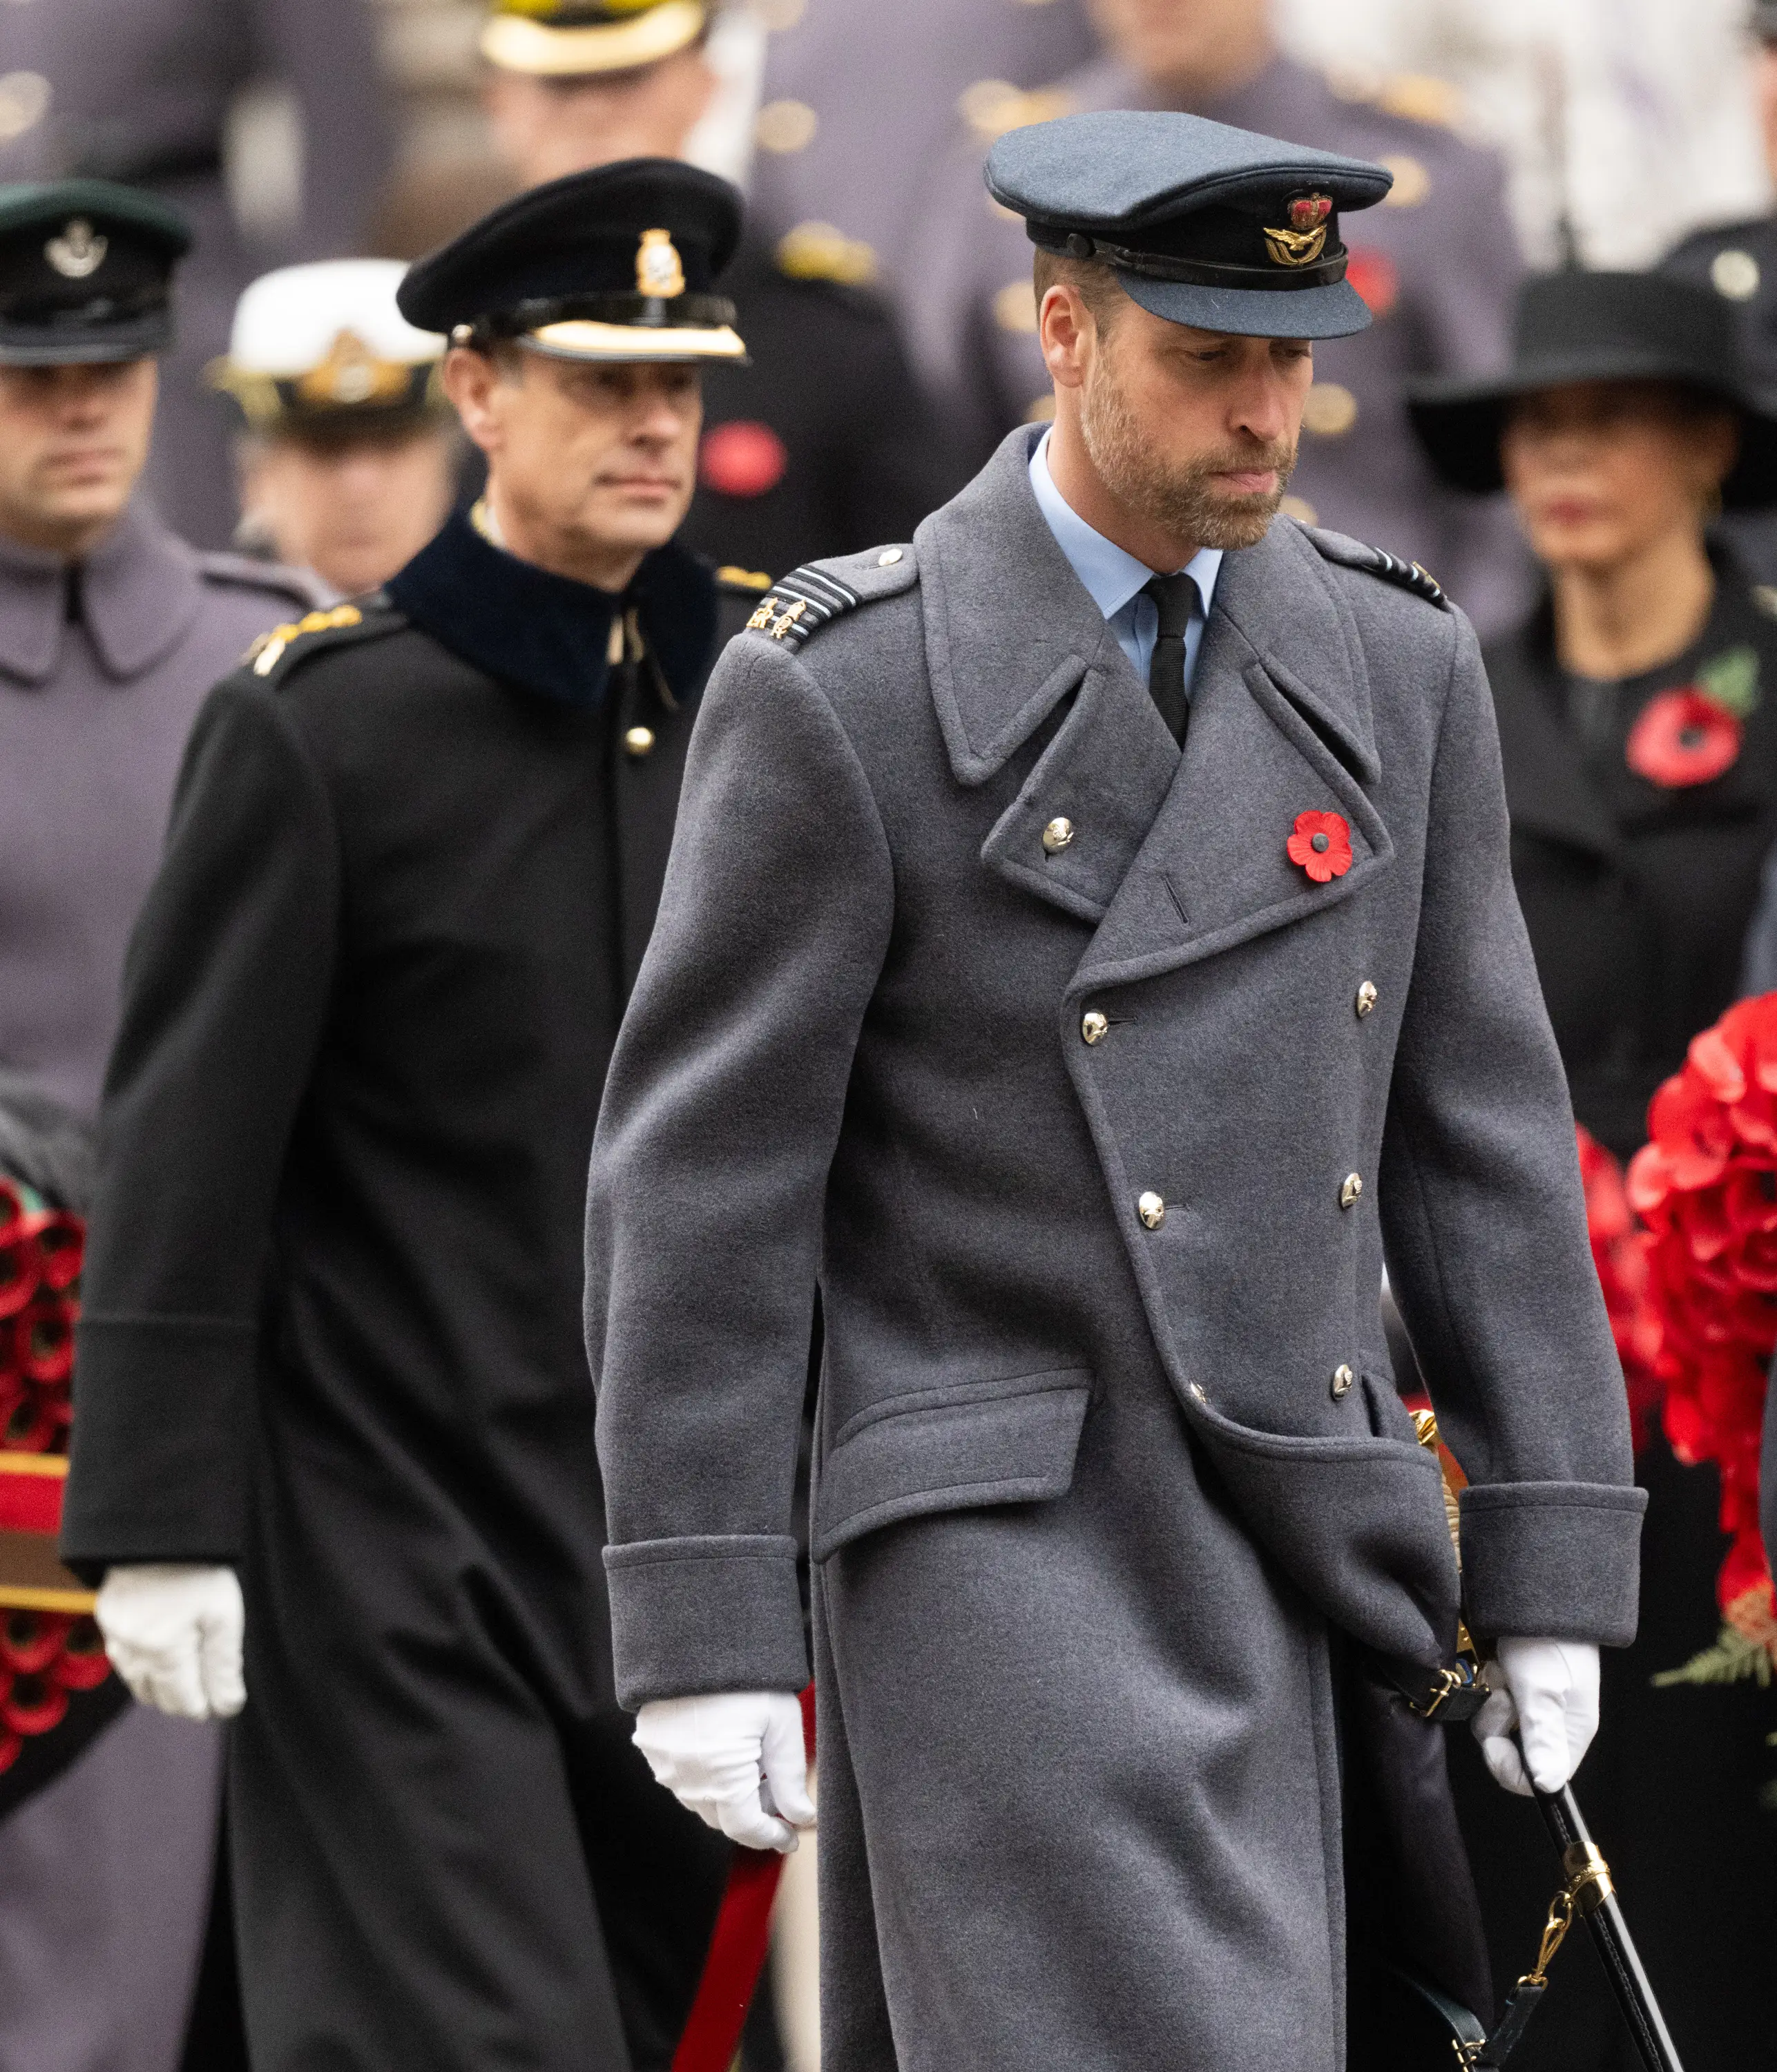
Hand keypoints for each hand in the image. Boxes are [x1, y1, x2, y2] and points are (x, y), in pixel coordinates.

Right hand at [94, 1564, 245, 1721]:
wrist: (156, 1532)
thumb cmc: (197, 1572)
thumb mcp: (223, 1616)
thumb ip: (224, 1666)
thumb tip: (228, 1707)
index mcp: (163, 1656)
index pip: (185, 1705)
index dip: (209, 1703)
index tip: (226, 1694)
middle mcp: (133, 1656)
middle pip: (160, 1700)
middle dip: (187, 1697)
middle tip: (211, 1678)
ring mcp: (115, 1641)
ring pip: (140, 1685)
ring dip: (164, 1685)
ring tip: (190, 1664)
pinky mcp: (107, 1624)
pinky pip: (125, 1662)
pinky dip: (146, 1665)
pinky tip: (165, 1648)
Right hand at [633, 1691, 814, 1852]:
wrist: (692, 1638)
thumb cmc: (745, 1678)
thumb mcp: (781, 1725)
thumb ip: (791, 1778)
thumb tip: (803, 1819)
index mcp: (721, 1778)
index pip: (746, 1829)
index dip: (771, 1837)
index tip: (791, 1837)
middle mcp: (686, 1780)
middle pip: (723, 1818)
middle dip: (754, 1815)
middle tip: (781, 1797)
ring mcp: (664, 1764)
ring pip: (701, 1800)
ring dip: (729, 1796)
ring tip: (756, 1766)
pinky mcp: (651, 1746)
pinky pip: (681, 1777)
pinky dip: (706, 1777)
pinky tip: (727, 1750)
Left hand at [1472, 1636, 1599, 1795]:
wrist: (1538, 1592)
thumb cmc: (1547, 1642)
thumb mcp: (1542, 1690)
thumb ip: (1543, 1737)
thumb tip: (1549, 1786)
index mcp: (1570, 1734)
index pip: (1539, 1780)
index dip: (1510, 1769)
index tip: (1495, 1744)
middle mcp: (1553, 1723)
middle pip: (1512, 1750)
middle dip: (1497, 1725)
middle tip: (1502, 1694)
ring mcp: (1534, 1703)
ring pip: (1497, 1724)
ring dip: (1492, 1698)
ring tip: (1500, 1671)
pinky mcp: (1517, 1683)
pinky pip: (1493, 1699)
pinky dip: (1490, 1683)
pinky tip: (1495, 1663)